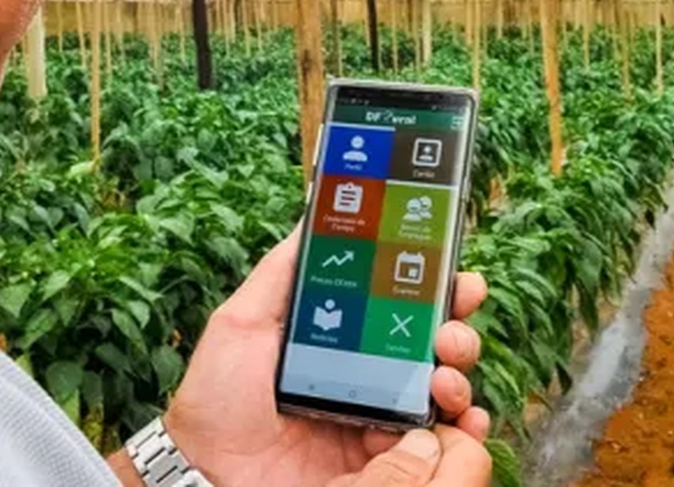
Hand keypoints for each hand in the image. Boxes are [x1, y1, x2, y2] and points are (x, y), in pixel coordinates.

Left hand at [160, 228, 490, 486]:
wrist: (209, 472)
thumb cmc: (217, 399)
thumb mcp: (241, 323)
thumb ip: (282, 272)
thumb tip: (314, 213)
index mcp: (340, 341)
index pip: (396, 305)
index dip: (429, 282)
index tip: (450, 264)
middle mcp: (368, 376)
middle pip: (430, 341)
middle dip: (454, 321)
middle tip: (452, 318)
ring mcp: (380, 421)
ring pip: (445, 386)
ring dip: (459, 366)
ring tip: (445, 368)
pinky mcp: (388, 466)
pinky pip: (442, 445)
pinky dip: (465, 424)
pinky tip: (464, 412)